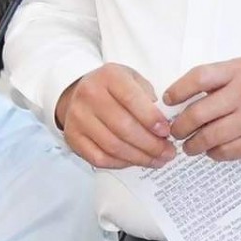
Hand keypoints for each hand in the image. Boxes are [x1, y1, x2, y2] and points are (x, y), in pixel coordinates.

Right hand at [55, 63, 175, 168]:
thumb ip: (147, 95)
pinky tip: (135, 161)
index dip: (151, 118)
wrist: (78, 93)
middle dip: (150, 144)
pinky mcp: (73, 137)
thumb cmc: (112, 88)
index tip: (167, 132)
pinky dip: (121, 163)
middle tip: (167, 152)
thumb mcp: (132, 78)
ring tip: (157, 160)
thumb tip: (161, 124)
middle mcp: (89, 95)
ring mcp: (78, 118)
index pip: (131, 99)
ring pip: (113, 146)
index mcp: (109, 76)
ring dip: (139, 157)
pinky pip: (100, 158)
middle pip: (123, 127)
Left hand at [164, 57, 240, 159]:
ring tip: (190, 146)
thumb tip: (190, 94)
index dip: (177, 90)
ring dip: (193, 144)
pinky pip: (227, 151)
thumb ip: (225, 77)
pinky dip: (214, 153)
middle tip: (175, 131)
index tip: (168, 100)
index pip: (198, 78)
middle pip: (198, 112)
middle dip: (180, 126)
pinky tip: (213, 150)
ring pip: (209, 136)